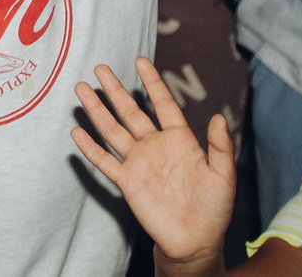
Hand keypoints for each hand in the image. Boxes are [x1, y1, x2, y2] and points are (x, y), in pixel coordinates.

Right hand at [68, 60, 236, 271]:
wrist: (196, 241)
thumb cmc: (214, 208)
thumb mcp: (223, 175)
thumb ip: (220, 147)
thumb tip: (219, 117)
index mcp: (179, 140)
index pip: (163, 104)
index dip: (153, 83)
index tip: (140, 61)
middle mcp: (155, 146)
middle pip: (130, 112)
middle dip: (115, 90)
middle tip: (100, 68)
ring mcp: (139, 163)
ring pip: (113, 131)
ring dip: (98, 110)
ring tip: (81, 89)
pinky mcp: (128, 182)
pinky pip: (105, 162)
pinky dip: (90, 148)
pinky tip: (77, 131)